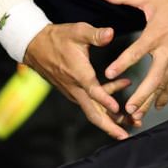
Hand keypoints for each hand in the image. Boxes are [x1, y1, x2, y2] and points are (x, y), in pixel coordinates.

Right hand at [22, 22, 133, 139]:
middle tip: (125, 136)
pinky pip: (92, 102)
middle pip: (93, 114)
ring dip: (112, 118)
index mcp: (78, 74)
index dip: (106, 100)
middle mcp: (75, 88)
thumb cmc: (57, 38)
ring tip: (131, 121)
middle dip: (109, 126)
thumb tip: (110, 33)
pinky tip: (122, 90)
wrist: (35, 46)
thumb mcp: (77, 31)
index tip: (119, 109)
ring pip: (94, 111)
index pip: (93, 91)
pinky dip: (106, 102)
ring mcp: (74, 92)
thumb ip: (95, 34)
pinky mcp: (75, 91)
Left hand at [98, 0, 167, 123]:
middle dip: (141, 96)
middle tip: (128, 108)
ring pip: (163, 85)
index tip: (108, 74)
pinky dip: (166, 95)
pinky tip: (157, 106)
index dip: (122, 63)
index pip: (136, 52)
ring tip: (138, 115)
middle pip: (154, 78)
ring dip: (150, 101)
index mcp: (156, 34)